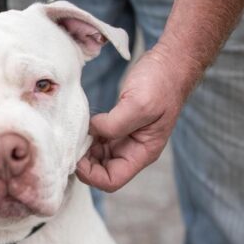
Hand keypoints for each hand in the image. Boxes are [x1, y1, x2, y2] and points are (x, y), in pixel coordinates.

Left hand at [76, 43, 197, 191]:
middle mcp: (132, 151)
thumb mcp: (139, 104)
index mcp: (142, 153)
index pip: (111, 181)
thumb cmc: (162, 82)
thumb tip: (91, 132)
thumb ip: (114, 124)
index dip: (91, 175)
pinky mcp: (117, 126)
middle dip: (84, 163)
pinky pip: (96, 140)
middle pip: (101, 172)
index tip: (79, 156)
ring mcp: (124, 139)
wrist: (171, 62)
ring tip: (75, 132)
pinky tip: (81, 123)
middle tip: (72, 142)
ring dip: (83, 149)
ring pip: (96, 157)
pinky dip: (85, 136)